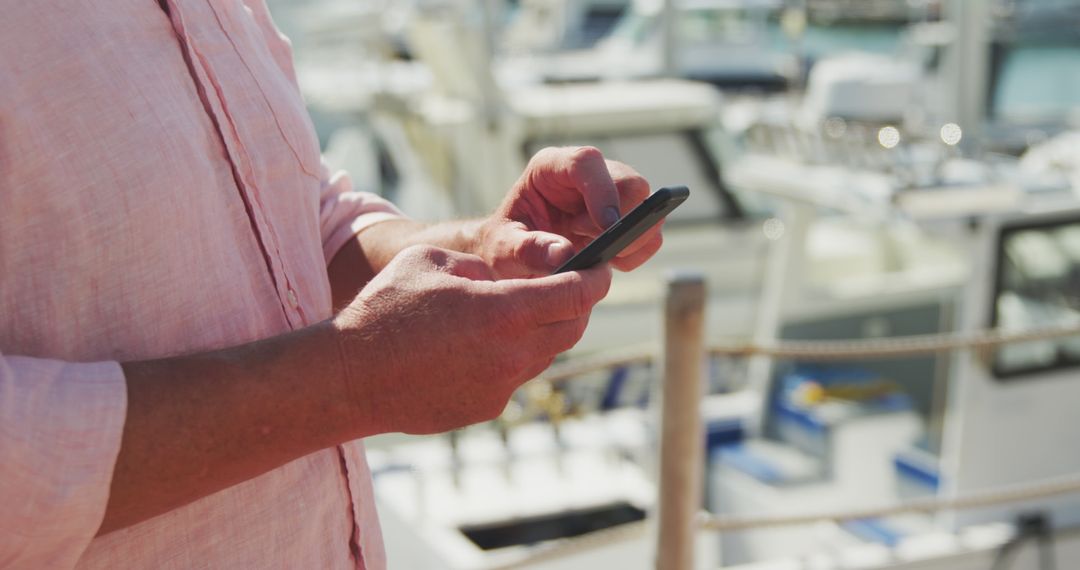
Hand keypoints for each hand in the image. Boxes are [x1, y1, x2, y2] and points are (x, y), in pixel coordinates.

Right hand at [332, 245, 611, 433]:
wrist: (348, 378)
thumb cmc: (383, 311)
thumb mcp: (431, 260)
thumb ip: (478, 265)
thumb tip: (498, 278)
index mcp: (503, 311)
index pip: (577, 294)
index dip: (596, 278)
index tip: (604, 267)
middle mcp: (512, 353)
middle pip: (571, 327)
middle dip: (577, 305)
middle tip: (570, 286)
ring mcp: (500, 386)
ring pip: (544, 354)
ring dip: (542, 331)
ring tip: (518, 313)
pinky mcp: (485, 408)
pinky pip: (514, 377)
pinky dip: (511, 357)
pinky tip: (480, 345)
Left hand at [475, 146, 663, 277]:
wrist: (512, 255)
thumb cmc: (503, 245)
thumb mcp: (503, 249)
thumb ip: (528, 249)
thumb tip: (563, 254)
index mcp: (550, 168)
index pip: (586, 162)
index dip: (602, 190)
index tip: (607, 227)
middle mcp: (586, 174)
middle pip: (630, 183)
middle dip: (623, 221)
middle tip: (597, 248)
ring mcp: (609, 192)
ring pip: (648, 206)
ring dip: (632, 239)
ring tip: (599, 257)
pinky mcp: (623, 216)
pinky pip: (649, 232)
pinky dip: (636, 252)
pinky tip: (609, 261)